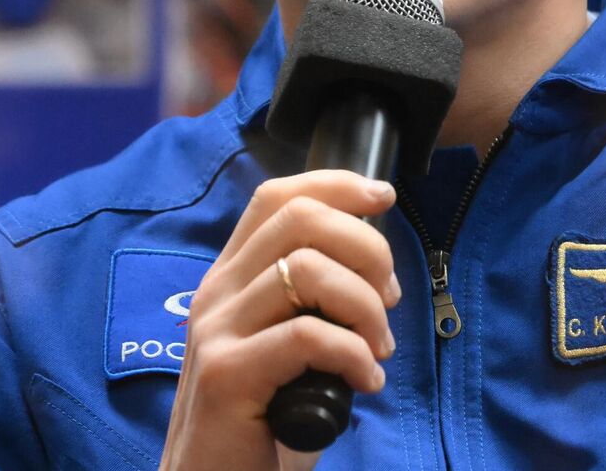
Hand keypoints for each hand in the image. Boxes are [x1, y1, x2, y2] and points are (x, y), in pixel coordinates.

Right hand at [160, 171, 400, 470]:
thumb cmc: (261, 419)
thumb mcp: (285, 345)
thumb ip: (309, 302)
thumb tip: (375, 267)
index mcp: (230, 279)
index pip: (276, 198)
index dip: (335, 185)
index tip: (383, 198)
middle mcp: (216, 294)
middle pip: (299, 220)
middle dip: (367, 249)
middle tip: (389, 301)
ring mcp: (216, 332)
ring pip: (308, 271)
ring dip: (365, 306)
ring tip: (377, 348)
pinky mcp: (227, 376)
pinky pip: (307, 336)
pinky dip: (353, 354)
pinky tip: (364, 381)